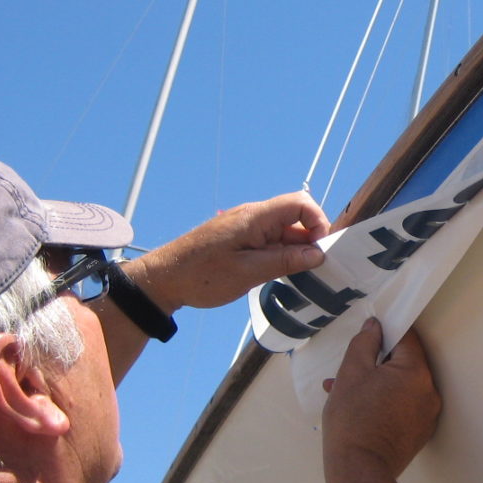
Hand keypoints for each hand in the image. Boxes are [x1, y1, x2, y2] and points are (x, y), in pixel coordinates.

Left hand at [124, 192, 328, 311]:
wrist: (163, 279)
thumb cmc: (200, 276)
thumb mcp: (247, 273)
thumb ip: (284, 262)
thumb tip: (318, 255)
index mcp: (255, 217)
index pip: (300, 203)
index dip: (318, 223)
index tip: (320, 251)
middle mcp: (253, 217)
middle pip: (296, 218)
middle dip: (310, 241)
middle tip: (313, 270)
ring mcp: (247, 228)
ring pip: (285, 232)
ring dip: (295, 252)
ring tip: (295, 277)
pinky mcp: (241, 239)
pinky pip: (271, 241)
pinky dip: (281, 255)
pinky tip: (278, 275)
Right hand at [323, 320, 440, 478]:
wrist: (359, 470)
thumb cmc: (352, 420)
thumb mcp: (351, 373)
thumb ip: (364, 343)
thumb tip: (375, 326)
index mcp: (416, 372)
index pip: (407, 338)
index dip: (387, 332)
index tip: (370, 336)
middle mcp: (429, 392)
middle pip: (405, 363)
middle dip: (378, 363)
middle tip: (351, 370)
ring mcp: (428, 415)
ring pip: (402, 386)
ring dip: (377, 384)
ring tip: (345, 392)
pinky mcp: (420, 432)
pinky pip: (404, 406)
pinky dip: (386, 402)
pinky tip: (359, 408)